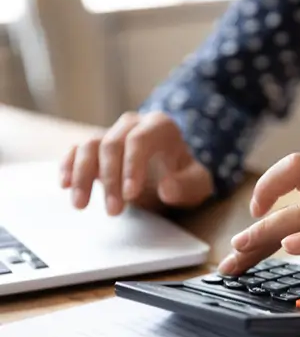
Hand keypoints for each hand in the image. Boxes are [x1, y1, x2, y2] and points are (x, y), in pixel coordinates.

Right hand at [60, 111, 213, 214]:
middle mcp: (133, 124)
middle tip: (114, 211)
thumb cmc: (185, 177)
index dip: (132, 166)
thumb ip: (187, 186)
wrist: (174, 172)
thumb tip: (167, 189)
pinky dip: (68, 166)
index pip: (140, 140)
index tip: (130, 195)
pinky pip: (77, 150)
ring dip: (82, 176)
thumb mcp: (197, 184)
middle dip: (111, 179)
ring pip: (89, 146)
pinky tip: (65, 185)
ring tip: (81, 206)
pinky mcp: (96, 147)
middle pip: (112, 144)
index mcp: (160, 126)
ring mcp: (112, 133)